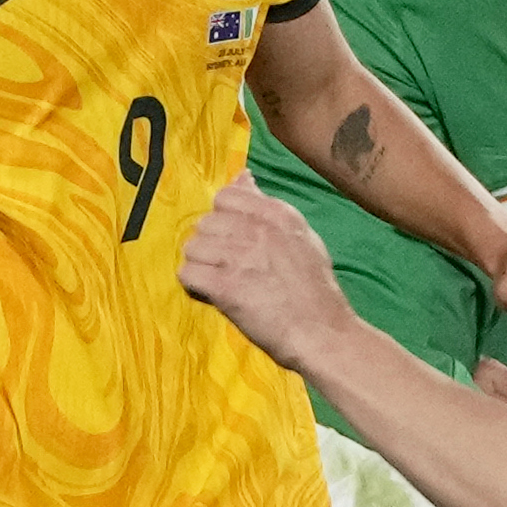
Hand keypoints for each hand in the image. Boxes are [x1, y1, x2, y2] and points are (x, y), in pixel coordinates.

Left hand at [179, 176, 356, 372]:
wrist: (319, 329)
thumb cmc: (314, 286)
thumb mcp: (300, 235)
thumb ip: (267, 206)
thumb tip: (243, 177)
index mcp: (278, 214)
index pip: (225, 197)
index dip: (224, 217)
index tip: (233, 236)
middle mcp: (256, 229)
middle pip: (205, 222)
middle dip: (211, 243)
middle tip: (226, 264)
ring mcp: (239, 257)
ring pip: (192, 247)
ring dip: (201, 264)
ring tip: (218, 279)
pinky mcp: (224, 287)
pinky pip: (187, 274)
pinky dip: (194, 285)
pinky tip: (210, 293)